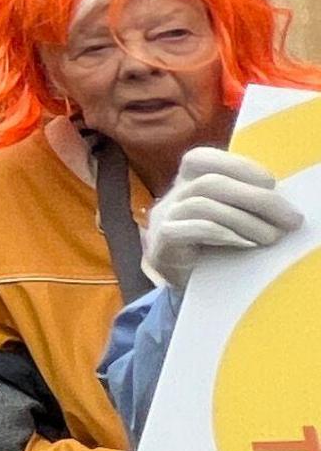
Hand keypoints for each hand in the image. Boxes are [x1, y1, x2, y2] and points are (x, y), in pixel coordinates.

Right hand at [144, 146, 300, 290]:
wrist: (193, 291)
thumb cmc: (218, 251)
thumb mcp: (232, 217)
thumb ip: (243, 201)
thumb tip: (279, 200)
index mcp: (186, 184)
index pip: (200, 159)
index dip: (236, 165)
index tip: (271, 184)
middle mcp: (170, 198)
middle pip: (209, 184)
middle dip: (256, 198)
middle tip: (289, 218)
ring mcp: (162, 221)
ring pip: (201, 205)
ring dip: (244, 220)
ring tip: (271, 237)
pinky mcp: (160, 246)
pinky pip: (186, 230)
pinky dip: (220, 234)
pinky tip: (244, 244)